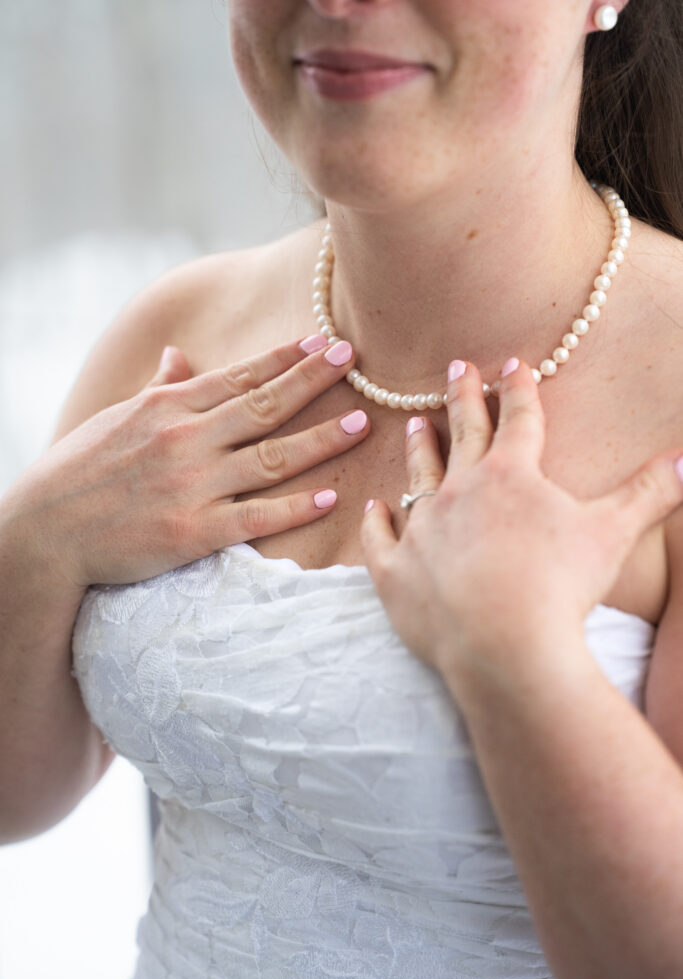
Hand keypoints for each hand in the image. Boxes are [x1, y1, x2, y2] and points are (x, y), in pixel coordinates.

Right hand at [6, 334, 368, 586]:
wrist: (46, 531)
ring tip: (359, 424)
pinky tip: (328, 496)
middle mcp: (185, 438)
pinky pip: (256, 516)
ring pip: (270, 457)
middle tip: (353, 360)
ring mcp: (192, 485)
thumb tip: (176, 356)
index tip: (321, 341)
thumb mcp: (117, 417)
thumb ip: (158, 389)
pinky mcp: (193, 531)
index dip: (284, 357)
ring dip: (319, 439)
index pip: (238, 376)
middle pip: (263, 405)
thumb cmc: (80, 472)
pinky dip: (294, 507)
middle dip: (312, 380)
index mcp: (168, 406)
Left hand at [361, 358, 682, 684]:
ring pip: (418, 477)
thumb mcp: (613, 533)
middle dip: (463, 398)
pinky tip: (372, 507)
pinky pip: (380, 539)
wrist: (505, 645)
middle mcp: (460, 491)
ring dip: (419, 449)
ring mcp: (423, 530)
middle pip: (463, 434)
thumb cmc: (560, 587)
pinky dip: (375, 522)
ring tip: (412, 424)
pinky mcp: (396, 573)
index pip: (518, 419)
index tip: (514, 364)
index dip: (518, 389)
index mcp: (511, 475)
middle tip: (456, 367)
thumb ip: (649, 493)